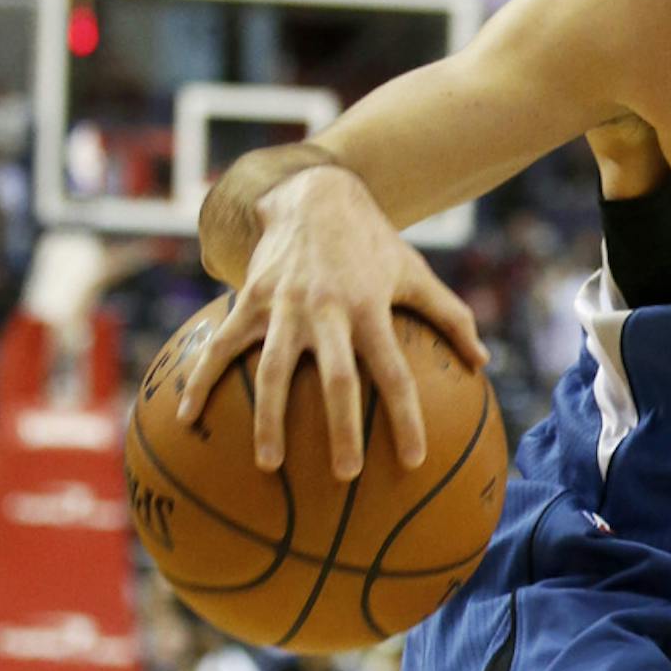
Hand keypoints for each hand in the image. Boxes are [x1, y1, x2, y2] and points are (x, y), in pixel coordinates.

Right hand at [175, 164, 483, 480]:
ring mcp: (283, 306)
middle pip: (335, 378)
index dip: (405, 416)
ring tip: (268, 463)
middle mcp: (326, 311)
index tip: (412, 460)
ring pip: (272, 370)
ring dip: (269, 419)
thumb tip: (483, 362)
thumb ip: (451, 317)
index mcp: (370, 308)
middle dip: (340, 428)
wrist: (314, 194)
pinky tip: (188, 417)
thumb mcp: (415, 273)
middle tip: (346, 475)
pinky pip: (221, 346)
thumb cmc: (372, 243)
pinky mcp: (248, 300)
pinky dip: (202, 380)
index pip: (394, 372)